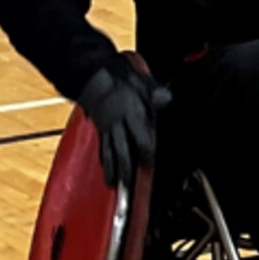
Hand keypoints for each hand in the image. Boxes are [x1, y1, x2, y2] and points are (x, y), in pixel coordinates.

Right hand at [77, 63, 171, 186]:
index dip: (145, 153)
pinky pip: (102, 147)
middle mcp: (117, 124)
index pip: (140, 138)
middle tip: (127, 186)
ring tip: (112, 185)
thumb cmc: (119, 77)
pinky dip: (104, 159)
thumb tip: (165, 98)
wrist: (92, 73)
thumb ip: (155, 93)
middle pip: (122, 151)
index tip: (149, 165)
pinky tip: (105, 167)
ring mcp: (107, 127)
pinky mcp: (100, 128)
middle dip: (125, 170)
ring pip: (109, 152)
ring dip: (112, 169)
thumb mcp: (142, 81)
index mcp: (130, 113)